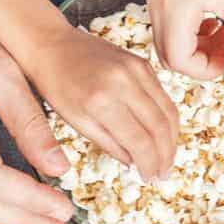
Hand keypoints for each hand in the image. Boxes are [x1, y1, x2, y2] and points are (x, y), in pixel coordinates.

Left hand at [24, 25, 179, 181]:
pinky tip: (162, 134)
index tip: (150, 178)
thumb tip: (136, 164)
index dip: (150, 164)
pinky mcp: (143, 63)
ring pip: (168, 112)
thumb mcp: (76, 122)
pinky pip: (163, 96)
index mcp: (102, 101)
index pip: (140, 142)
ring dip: (172, 140)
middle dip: (166, 156)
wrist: (52, 44)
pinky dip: (167, 119)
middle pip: (160, 128)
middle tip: (163, 174)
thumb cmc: (56, 85)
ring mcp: (137, 70)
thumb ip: (109, 144)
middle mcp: (124, 83)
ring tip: (166, 158)